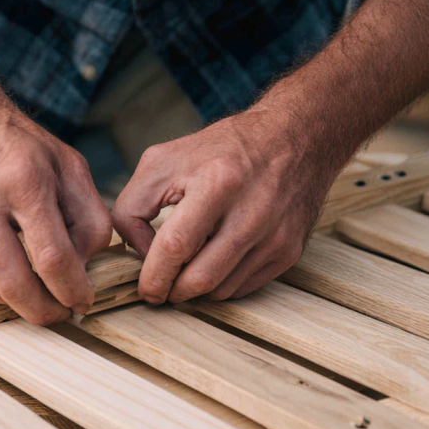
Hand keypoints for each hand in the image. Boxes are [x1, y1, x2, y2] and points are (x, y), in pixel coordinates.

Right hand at [0, 100, 111, 323]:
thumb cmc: (18, 143)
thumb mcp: (70, 166)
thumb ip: (89, 217)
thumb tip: (85, 266)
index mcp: (23, 181)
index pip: (52, 257)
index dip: (73, 290)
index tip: (84, 300)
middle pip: (15, 284)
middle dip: (45, 311)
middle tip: (63, 313)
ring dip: (17, 305)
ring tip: (39, 297)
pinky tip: (11, 281)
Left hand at [112, 109, 336, 303]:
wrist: (294, 138)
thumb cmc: (221, 150)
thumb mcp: (163, 161)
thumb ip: (134, 206)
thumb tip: (139, 254)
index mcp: (217, 182)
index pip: (175, 246)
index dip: (154, 276)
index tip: (146, 288)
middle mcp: (252, 211)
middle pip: (200, 278)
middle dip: (172, 291)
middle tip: (161, 285)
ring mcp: (275, 235)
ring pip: (221, 290)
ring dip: (196, 288)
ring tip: (187, 266)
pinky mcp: (289, 250)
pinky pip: (244, 287)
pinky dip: (221, 283)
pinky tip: (213, 260)